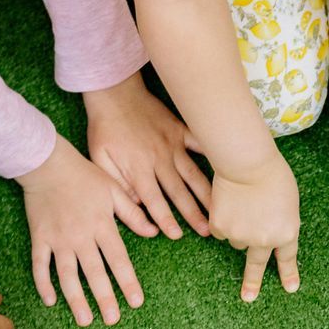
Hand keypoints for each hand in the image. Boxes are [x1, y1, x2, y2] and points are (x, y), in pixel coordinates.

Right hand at [19, 140, 151, 326]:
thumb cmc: (84, 175)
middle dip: (104, 298)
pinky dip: (43, 283)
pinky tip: (50, 301)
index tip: (136, 302)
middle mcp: (81, 236)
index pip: (118, 259)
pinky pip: (40, 265)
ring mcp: (58, 239)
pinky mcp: (39, 238)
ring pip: (67, 275)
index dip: (128, 282)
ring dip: (76, 299)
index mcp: (102, 225)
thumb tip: (154, 232)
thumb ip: (133, 213)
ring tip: (85, 320)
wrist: (47, 163)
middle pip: (94, 273)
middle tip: (112, 320)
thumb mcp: (114, 190)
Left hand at [85, 73, 212, 242]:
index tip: (176, 235)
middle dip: (193, 214)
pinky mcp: (179, 130)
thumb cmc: (104, 128)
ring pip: (193, 173)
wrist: (114, 92)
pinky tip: (228, 167)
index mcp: (138, 168)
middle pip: (179, 191)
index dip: (165, 219)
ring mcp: (172, 144)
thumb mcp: (100, 158)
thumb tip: (137, 204)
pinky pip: (199, 143)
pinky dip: (213, 154)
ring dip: (206, 193)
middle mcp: (159, 159)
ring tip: (219, 209)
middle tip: (207, 231)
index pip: (153, 200)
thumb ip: (117, 184)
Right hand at [210, 154, 299, 301]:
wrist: (247, 164)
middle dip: (253, 283)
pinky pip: (221, 230)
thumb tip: (267, 233)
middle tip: (248, 298)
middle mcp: (264, 241)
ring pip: (237, 239)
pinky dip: (223, 219)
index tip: (290, 289)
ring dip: (238, 227)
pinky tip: (229, 202)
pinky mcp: (221, 228)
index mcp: (286, 233)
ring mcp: (241, 237)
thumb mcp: (288, 201)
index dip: (289, 274)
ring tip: (243, 203)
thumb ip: (280, 221)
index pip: (287, 258)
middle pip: (256, 265)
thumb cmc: (272, 175)